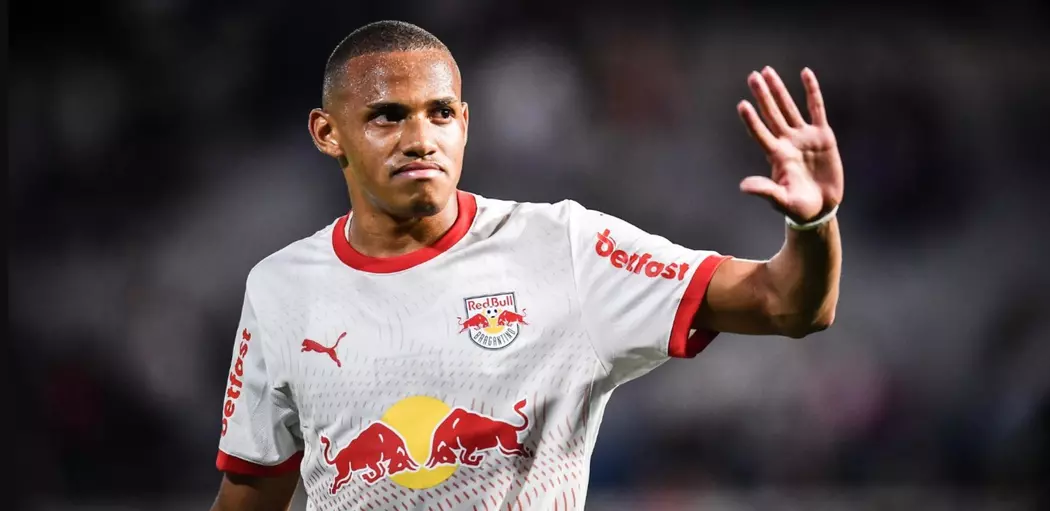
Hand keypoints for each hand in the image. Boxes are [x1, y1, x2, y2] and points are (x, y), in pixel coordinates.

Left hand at [737, 67, 843, 221]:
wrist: (821, 208)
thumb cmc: (798, 207)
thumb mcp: (781, 201)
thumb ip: (765, 191)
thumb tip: (743, 186)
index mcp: (776, 156)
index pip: (760, 133)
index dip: (752, 120)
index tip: (742, 104)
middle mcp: (787, 142)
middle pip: (772, 113)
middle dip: (762, 95)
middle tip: (752, 76)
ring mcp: (804, 137)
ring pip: (789, 107)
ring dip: (778, 90)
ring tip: (767, 71)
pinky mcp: (822, 135)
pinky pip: (817, 108)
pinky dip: (812, 91)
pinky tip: (805, 73)